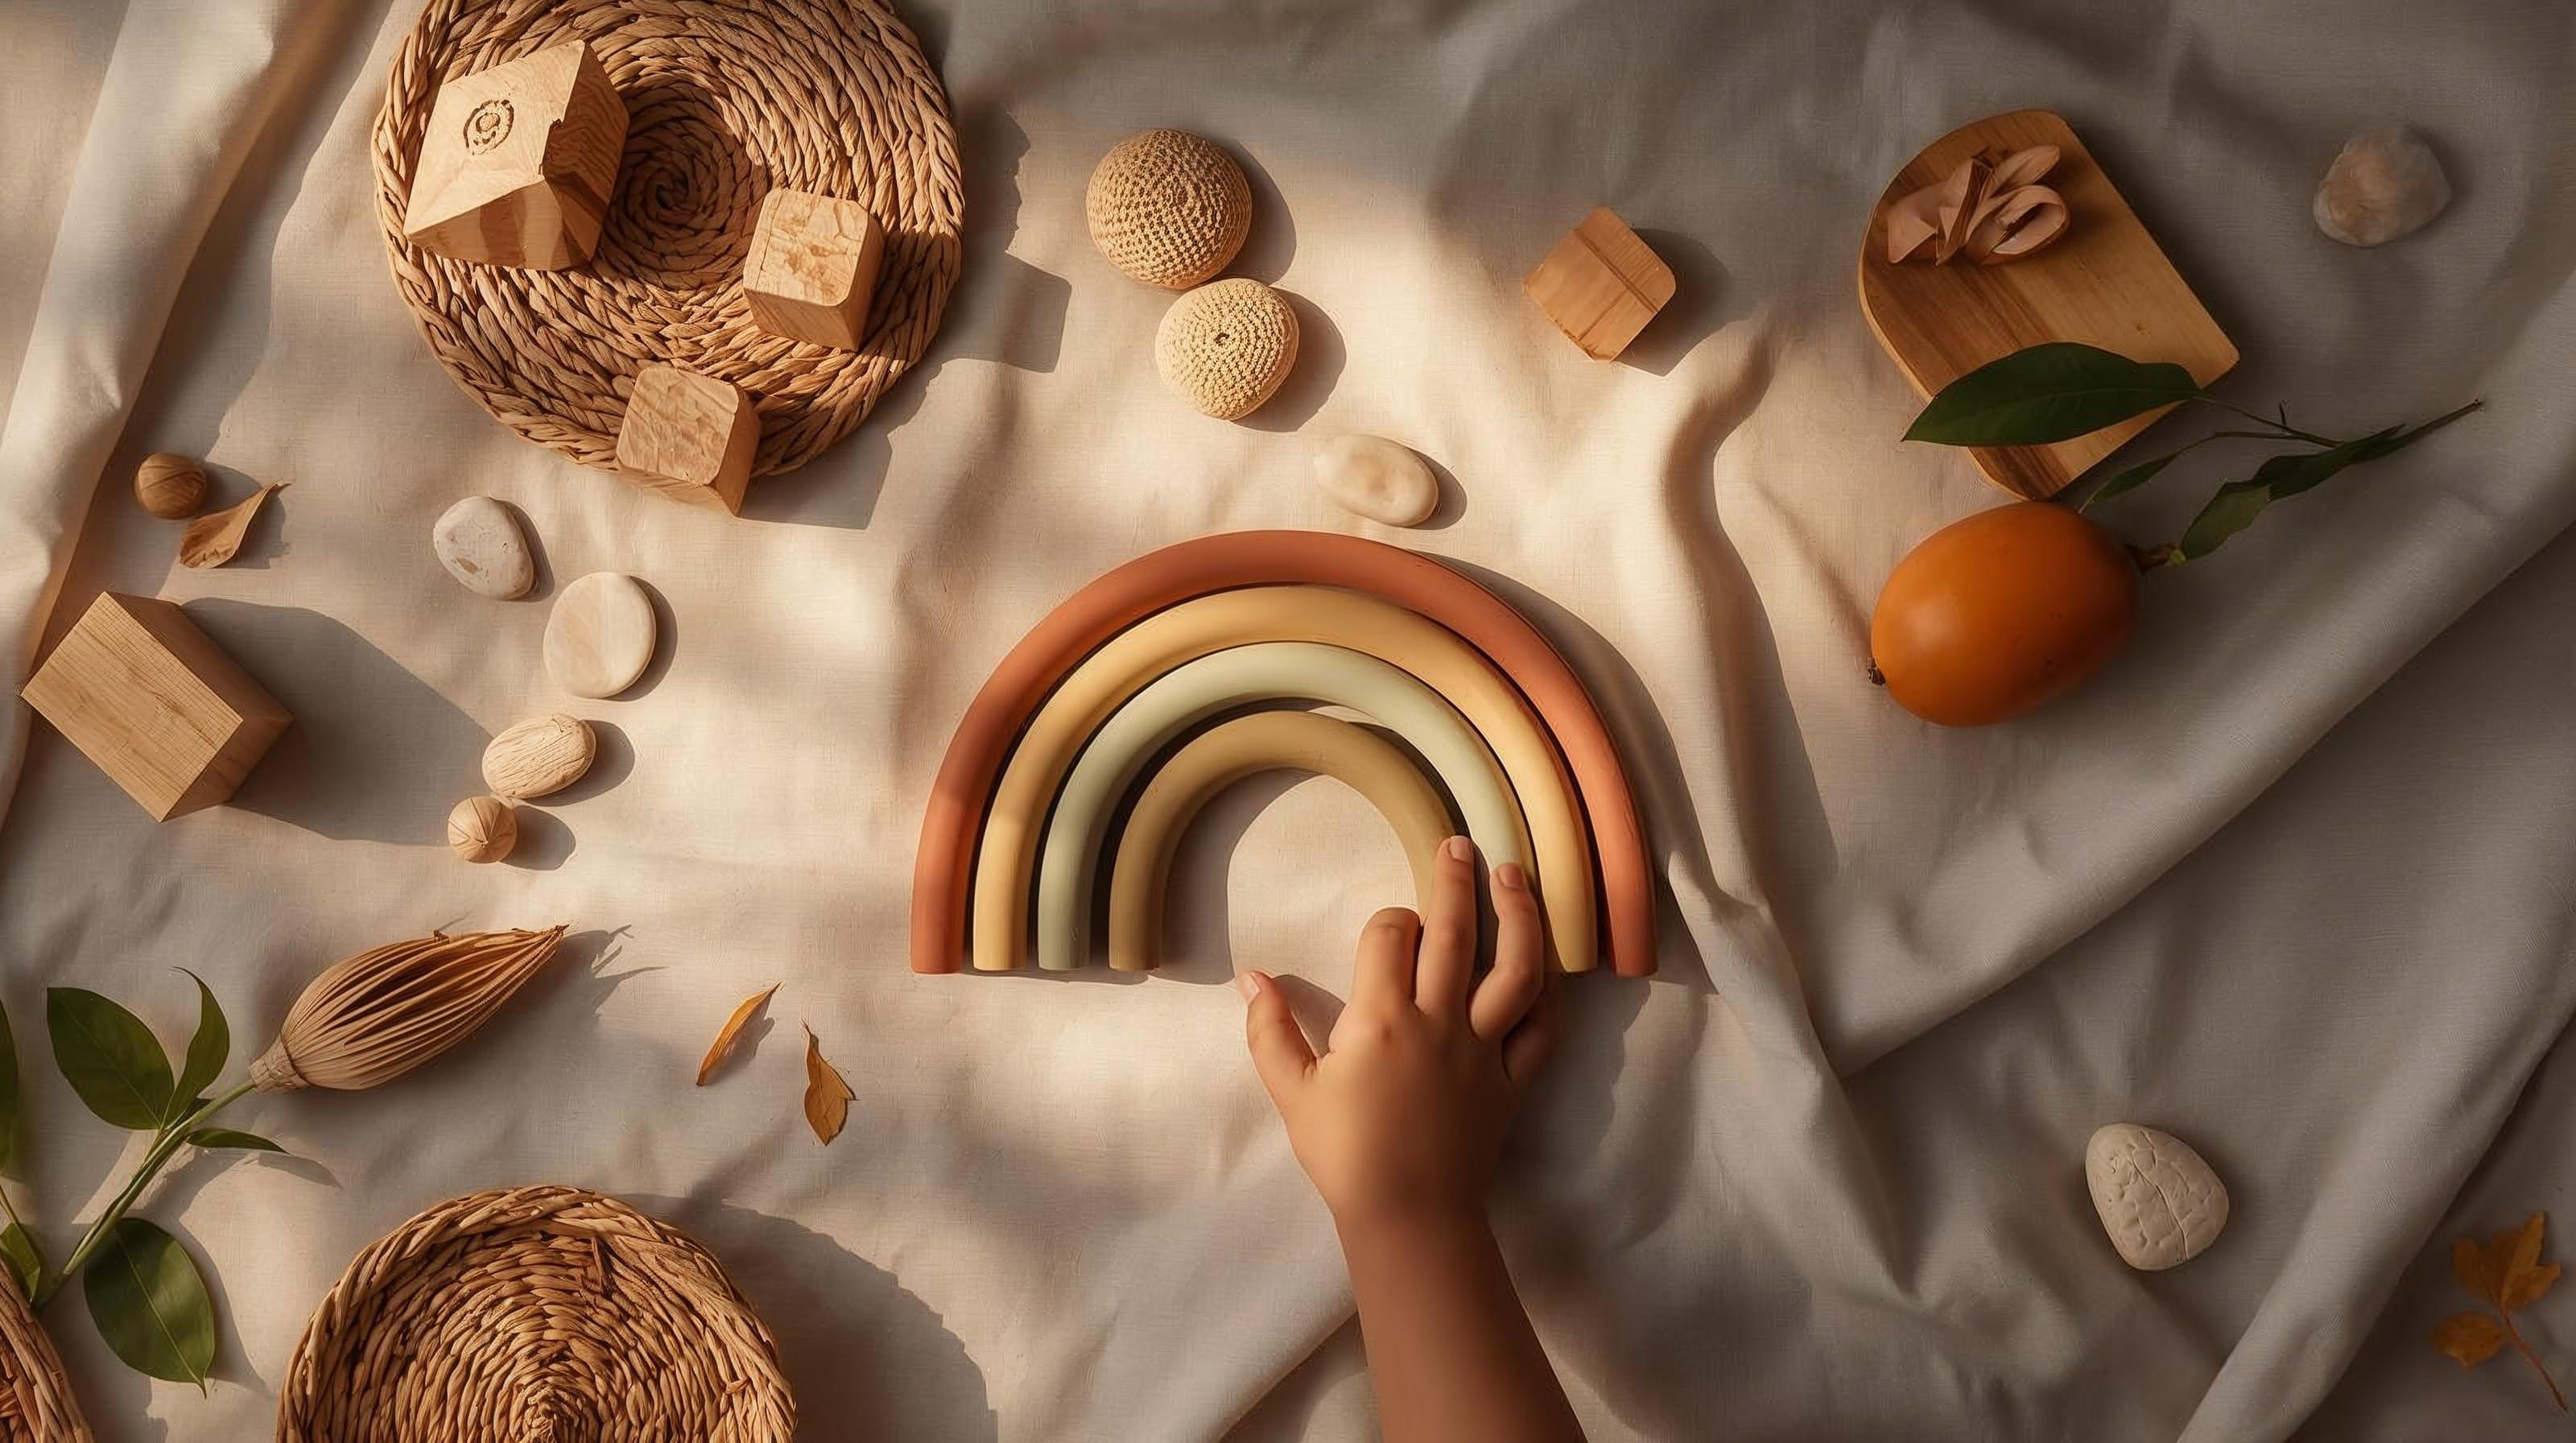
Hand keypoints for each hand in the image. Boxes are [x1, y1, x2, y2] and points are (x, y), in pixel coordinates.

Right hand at [1238, 835, 1560, 1231]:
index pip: (1391, 936)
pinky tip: (1543, 966)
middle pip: (1455, 933)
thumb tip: (1250, 977)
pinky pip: (1543, 1028)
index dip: (1389, 919)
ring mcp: (1484, 1049)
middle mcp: (1439, 1022)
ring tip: (1514, 877)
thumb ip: (1270, 1032)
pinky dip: (1549, 994)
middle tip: (1458, 844)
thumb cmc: (1346, 1156)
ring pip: (1516, 969)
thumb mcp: (1293, 1093)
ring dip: (1519, 916)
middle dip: (1456, 880)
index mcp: (1382, 1020)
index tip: (1389, 924)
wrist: (1410, 1218)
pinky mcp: (1513, 1079)